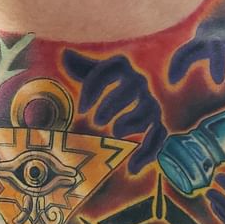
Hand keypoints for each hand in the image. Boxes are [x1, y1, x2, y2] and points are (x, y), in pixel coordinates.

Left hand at [63, 50, 166, 173]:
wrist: (140, 94)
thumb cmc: (111, 83)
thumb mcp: (99, 74)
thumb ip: (84, 68)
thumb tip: (66, 55)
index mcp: (123, 67)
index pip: (107, 71)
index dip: (93, 88)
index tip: (81, 109)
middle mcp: (140, 81)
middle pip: (130, 88)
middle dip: (113, 104)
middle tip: (97, 121)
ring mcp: (151, 102)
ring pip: (146, 110)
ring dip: (131, 122)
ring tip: (115, 132)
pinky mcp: (158, 122)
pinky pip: (157, 137)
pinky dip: (147, 154)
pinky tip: (133, 168)